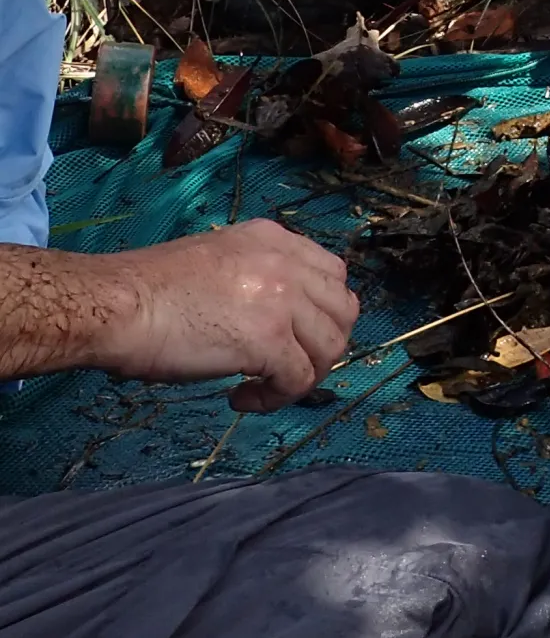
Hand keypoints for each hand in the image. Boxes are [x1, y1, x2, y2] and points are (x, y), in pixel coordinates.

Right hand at [83, 219, 358, 411]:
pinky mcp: (270, 339)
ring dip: (304, 376)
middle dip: (324, 345)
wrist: (118, 304)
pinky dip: (276, 399)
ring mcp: (282, 299)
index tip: (295, 335)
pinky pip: (299, 381)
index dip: (322, 311)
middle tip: (288, 366)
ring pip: (331, 347)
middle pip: (343, 310)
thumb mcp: (218, 260)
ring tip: (265, 387)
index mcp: (273, 238)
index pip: (332, 273)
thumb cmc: (150, 290)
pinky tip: (240, 398)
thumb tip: (276, 315)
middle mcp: (286, 261)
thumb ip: (257, 276)